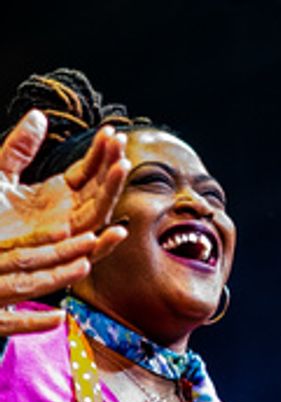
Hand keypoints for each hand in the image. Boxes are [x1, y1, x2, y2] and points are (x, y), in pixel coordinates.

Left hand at [0, 111, 127, 331]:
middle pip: (100, 188)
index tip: (111, 132)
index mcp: (58, 194)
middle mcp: (68, 213)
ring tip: (121, 167)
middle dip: (112, 164)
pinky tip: (117, 231)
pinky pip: (89, 254)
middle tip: (120, 142)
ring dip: (113, 191)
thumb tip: (37, 116)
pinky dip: (105, 246)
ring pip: (99, 214)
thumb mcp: (0, 171)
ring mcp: (67, 235)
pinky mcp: (60, 258)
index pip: (88, 170)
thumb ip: (20, 146)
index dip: (100, 152)